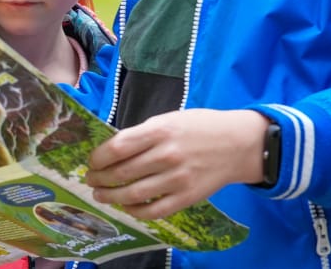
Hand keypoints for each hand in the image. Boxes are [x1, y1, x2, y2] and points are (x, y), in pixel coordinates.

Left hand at [84, 109, 267, 220]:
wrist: (239, 144)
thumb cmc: (201, 127)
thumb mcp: (170, 119)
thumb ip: (144, 134)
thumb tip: (114, 149)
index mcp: (160, 131)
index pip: (117, 148)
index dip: (98, 157)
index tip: (92, 161)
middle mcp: (166, 155)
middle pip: (121, 173)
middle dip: (99, 178)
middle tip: (91, 180)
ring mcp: (177, 179)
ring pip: (133, 194)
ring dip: (111, 196)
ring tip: (101, 195)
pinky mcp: (187, 198)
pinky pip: (154, 211)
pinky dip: (135, 211)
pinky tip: (126, 206)